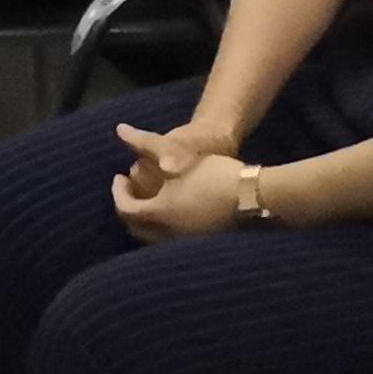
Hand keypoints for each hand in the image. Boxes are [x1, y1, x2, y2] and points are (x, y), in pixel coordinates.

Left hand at [110, 124, 246, 241]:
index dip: (118, 192)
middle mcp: (169, 234)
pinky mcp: (203, 244)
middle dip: (127, 207)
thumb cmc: (213, 175)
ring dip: (144, 218)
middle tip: (128, 189)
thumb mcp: (174, 156)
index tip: (119, 177)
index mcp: (158, 215)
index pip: (125, 208)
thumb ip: (144, 144)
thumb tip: (119, 129)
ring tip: (147, 198)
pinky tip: (170, 211)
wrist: (255, 196)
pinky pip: (170, 240)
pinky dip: (161, 227)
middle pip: (135, 228)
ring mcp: (187, 242)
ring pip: (153, 237)